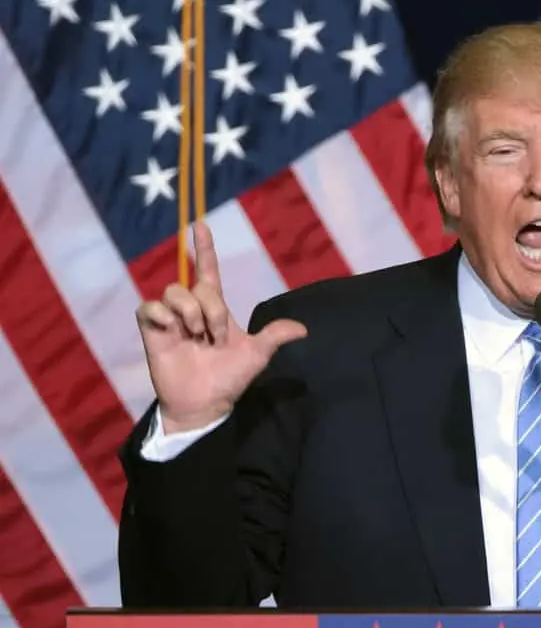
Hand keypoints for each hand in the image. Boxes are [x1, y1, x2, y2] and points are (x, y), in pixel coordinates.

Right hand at [135, 222, 306, 432]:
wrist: (205, 403)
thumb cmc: (228, 378)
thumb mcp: (256, 355)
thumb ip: (275, 336)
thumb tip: (304, 330)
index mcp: (215, 308)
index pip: (208, 269)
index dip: (204, 248)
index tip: (200, 224)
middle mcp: (192, 308)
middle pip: (198, 286)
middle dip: (212, 311)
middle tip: (215, 338)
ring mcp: (170, 318)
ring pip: (175, 292)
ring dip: (190, 313)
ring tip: (195, 337)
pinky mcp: (152, 330)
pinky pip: (149, 306)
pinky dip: (162, 315)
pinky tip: (173, 331)